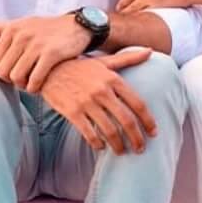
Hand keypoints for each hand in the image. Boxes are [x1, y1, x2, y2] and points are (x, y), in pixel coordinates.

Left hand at [0, 13, 87, 91]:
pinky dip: (34, 87)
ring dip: (22, 85)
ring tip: (30, 83)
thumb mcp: (20, 23)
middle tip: (22, 79)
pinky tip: (38, 85)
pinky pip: (35, 79)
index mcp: (11, 29)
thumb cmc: (46, 28)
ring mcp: (36, 45)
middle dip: (11, 80)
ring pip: (17, 77)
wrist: (78, 26)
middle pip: (3, 71)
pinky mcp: (51, 54)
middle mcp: (22, 35)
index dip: (1, 71)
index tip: (13, 71)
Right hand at [40, 49, 157, 154]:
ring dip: (118, 145)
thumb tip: (150, 50)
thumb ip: (128, 58)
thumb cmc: (79, 67)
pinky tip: (101, 147)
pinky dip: (97, 144)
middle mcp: (102, 91)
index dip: (148, 121)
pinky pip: (89, 133)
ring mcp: (87, 102)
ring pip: (109, 130)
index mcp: (113, 79)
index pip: (138, 104)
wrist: (48, 69)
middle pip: (127, 120)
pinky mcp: (72, 112)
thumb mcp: (104, 61)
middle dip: (136, 138)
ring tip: (122, 151)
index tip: (153, 133)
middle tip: (140, 149)